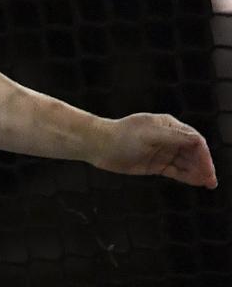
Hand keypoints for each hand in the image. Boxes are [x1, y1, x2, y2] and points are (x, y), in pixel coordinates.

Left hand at [91, 113, 217, 188]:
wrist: (98, 146)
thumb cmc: (123, 136)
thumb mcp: (150, 135)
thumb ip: (174, 137)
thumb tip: (198, 140)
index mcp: (168, 125)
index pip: (193, 139)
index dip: (203, 154)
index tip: (207, 168)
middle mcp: (168, 138)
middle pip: (192, 152)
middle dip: (203, 165)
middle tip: (210, 180)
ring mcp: (162, 152)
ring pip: (186, 163)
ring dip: (197, 172)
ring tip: (207, 183)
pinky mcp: (156, 164)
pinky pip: (176, 171)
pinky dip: (187, 176)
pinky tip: (196, 182)